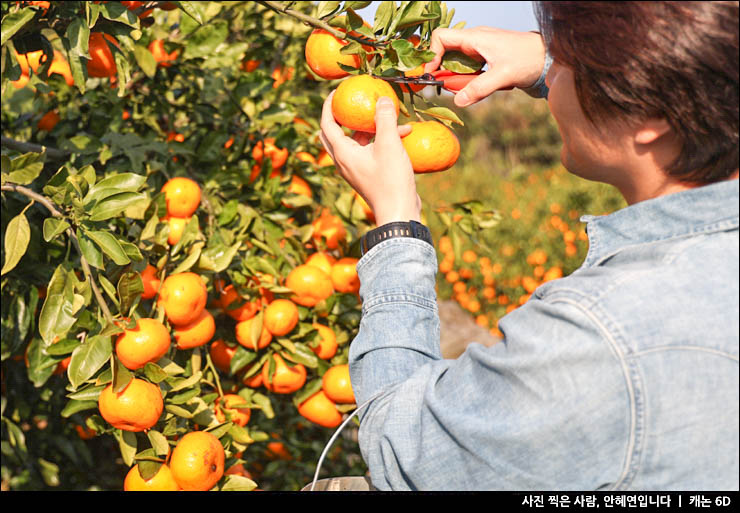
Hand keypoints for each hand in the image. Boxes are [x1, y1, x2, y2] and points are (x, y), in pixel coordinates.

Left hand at [319, 92, 421, 226]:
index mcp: (342, 153)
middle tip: (352, 104)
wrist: (398, 212)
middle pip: (334, 134)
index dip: (328, 106)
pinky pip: (368, 152)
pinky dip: (380, 141)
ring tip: (391, 118)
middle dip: (342, 117)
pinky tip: (403, 134)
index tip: (336, 92)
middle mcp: (343, 161)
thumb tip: (382, 98)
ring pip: (355, 142)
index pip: (326, 124)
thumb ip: (384, 119)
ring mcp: (355, 170)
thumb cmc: (390, 179)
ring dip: (370, 129)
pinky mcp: (367, 175)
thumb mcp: (389, 144)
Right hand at [425, 27, 546, 106]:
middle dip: (444, 72)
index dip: (432, 55)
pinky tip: (478, 88)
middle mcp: (474, 41)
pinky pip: (467, 70)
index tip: (432, 75)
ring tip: (467, 91)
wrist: (548, 58)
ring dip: (457, 79)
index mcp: (475, 38)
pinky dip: (467, 81)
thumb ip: (479, 89)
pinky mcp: (485, 60)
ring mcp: (479, 50)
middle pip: (446, 53)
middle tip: (449, 89)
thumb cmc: (528, 59)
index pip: (441, 38)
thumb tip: (458, 101)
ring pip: (456, 64)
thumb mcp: (503, 76)